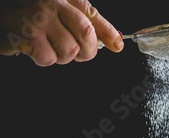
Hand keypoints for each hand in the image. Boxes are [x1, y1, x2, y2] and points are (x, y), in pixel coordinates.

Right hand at [0, 0, 123, 65]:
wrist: (0, 16)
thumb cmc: (31, 16)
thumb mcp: (61, 13)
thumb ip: (88, 25)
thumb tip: (116, 42)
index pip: (92, 15)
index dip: (108, 32)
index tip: (117, 45)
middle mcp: (53, 2)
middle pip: (85, 34)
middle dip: (85, 51)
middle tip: (76, 53)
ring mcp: (39, 18)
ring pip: (69, 51)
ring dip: (61, 56)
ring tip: (49, 45)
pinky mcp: (27, 34)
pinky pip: (49, 58)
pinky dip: (44, 59)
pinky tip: (35, 48)